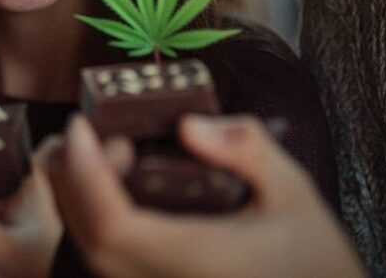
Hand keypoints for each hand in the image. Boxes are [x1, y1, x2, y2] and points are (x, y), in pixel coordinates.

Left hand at [45, 114, 365, 277]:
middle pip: (85, 239)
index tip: (80, 126)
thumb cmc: (315, 258)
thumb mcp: (294, 192)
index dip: (84, 173)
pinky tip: (119, 189)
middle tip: (89, 133)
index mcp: (194, 260)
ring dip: (77, 199)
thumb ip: (246, 150)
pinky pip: (106, 260)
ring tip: (105, 156)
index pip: (111, 224)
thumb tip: (188, 124)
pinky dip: (93, 220)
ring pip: (87, 253)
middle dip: (70, 179)